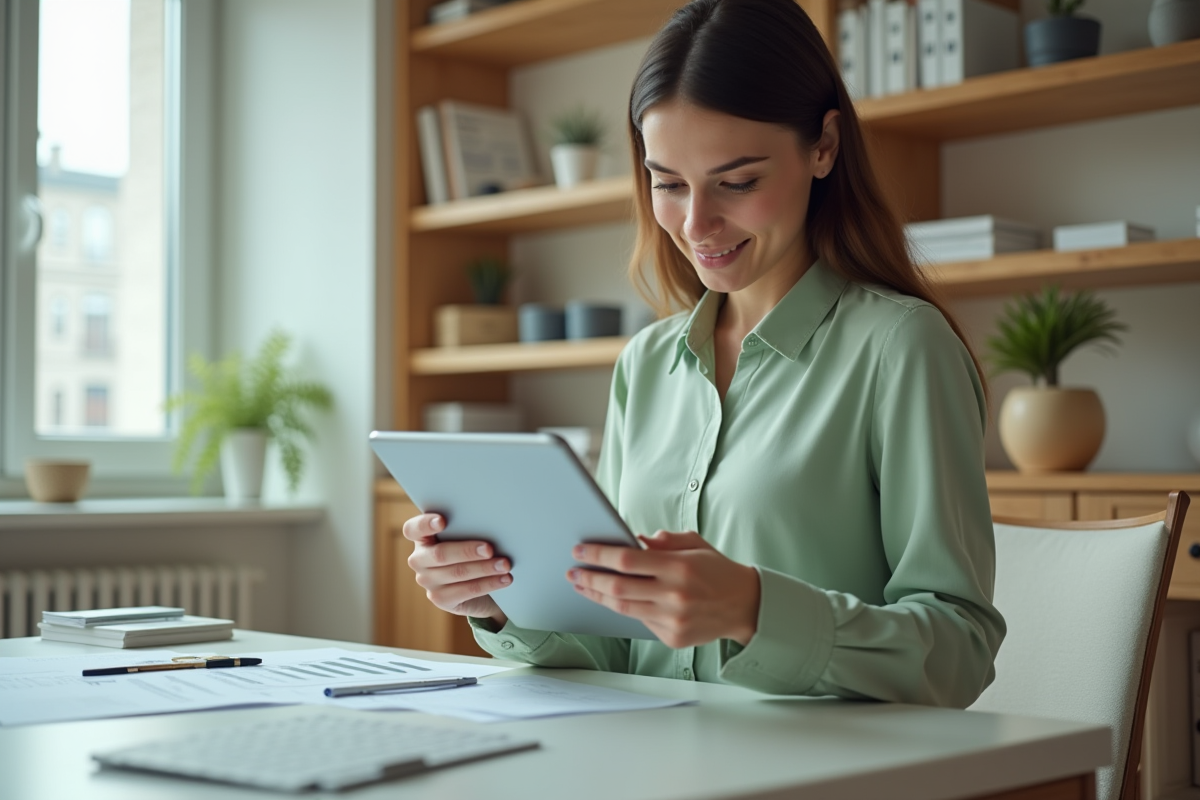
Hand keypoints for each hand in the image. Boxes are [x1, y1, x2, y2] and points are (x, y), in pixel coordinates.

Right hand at [403, 513, 509, 626]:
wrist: (480, 585)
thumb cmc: (473, 551)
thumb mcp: (467, 537)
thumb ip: (468, 529)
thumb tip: (491, 522)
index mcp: (422, 537)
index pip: (413, 529)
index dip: (424, 524)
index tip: (442, 521)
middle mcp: (419, 559)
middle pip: (440, 554)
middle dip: (467, 551)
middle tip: (490, 549)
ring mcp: (427, 581)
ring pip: (456, 573)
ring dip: (484, 568)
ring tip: (505, 565)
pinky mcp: (440, 599)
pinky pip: (466, 591)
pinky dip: (488, 584)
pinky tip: (504, 579)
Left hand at [568, 530, 760, 648]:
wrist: (746, 605)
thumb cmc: (716, 571)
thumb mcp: (695, 545)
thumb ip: (664, 542)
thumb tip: (632, 541)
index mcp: (679, 568)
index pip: (627, 560)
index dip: (599, 555)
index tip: (580, 549)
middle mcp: (675, 596)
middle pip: (618, 587)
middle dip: (590, 578)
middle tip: (573, 571)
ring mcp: (673, 620)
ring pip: (623, 608)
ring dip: (598, 596)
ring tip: (583, 585)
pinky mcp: (673, 638)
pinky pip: (640, 621)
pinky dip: (624, 609)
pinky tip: (611, 599)